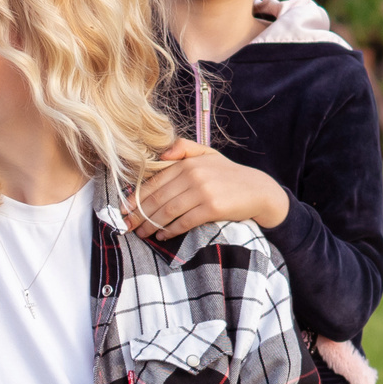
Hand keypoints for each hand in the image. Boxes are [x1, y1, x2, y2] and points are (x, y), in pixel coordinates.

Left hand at [125, 139, 290, 238]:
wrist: (259, 190)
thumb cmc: (228, 175)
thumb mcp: (207, 155)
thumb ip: (184, 148)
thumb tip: (162, 153)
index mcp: (188, 163)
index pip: (155, 181)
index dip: (136, 197)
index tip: (124, 210)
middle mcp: (194, 175)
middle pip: (158, 198)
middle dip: (139, 214)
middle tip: (127, 226)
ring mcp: (203, 191)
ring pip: (168, 210)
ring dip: (151, 224)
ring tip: (142, 233)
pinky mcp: (213, 207)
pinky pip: (185, 221)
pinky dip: (171, 230)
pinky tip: (162, 235)